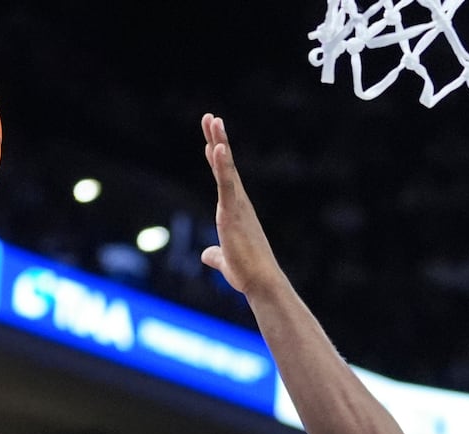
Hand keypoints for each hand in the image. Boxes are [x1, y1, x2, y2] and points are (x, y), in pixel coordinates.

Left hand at [199, 114, 283, 297]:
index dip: (217, 159)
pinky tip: (216, 147)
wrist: (261, 282)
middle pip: (224, 165)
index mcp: (236, 212)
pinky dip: (221, 164)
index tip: (211, 140)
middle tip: (211, 117)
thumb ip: (215, 255)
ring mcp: (236, 206)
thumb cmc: (247, 273)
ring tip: (213, 120)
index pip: (224, 179)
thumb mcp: (225, 262)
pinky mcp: (231, 212)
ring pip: (225, 167)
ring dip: (219, 142)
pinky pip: (226, 183)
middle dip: (217, 140)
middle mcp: (238, 204)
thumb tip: (207, 255)